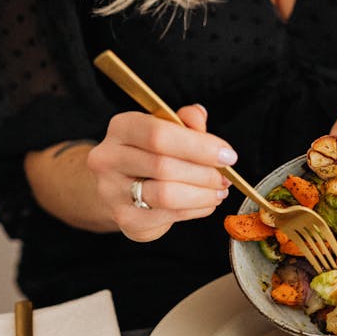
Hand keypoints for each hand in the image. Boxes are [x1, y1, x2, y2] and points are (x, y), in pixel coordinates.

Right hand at [87, 104, 235, 241]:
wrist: (119, 186)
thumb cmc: (148, 154)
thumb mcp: (165, 129)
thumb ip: (184, 122)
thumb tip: (198, 116)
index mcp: (121, 128)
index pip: (159, 134)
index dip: (198, 146)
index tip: (227, 155)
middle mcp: (109, 159)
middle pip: (164, 166)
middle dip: (204, 173)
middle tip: (226, 177)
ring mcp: (113, 192)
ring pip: (167, 195)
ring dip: (202, 194)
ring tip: (219, 190)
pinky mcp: (126, 219)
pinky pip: (169, 216)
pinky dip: (196, 209)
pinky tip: (205, 202)